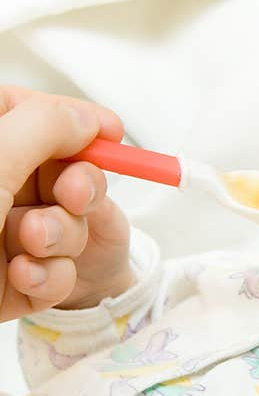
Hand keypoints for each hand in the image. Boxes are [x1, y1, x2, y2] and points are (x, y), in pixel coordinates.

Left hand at [0, 85, 132, 321]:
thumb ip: (44, 127)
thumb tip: (81, 118)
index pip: (22, 111)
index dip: (69, 118)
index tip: (111, 131)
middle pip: (57, 170)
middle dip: (77, 186)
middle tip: (76, 195)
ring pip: (64, 222)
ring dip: (61, 234)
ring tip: (29, 243)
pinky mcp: (8, 285)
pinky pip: (57, 270)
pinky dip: (51, 275)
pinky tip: (22, 276)